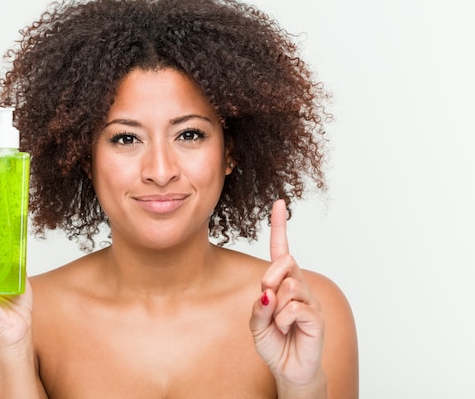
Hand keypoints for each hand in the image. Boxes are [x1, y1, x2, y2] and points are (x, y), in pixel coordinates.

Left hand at [249, 199, 324, 390]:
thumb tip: (268, 291)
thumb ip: (259, 305)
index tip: (278, 203)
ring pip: (289, 285)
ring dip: (275, 306)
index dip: (279, 227)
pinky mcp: (316, 316)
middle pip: (285, 261)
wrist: (289, 369)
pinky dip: (282, 319)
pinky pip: (294, 307)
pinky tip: (285, 329)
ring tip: (278, 323)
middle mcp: (299, 286)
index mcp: (283, 283)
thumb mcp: (256, 323)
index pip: (282, 250)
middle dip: (270, 277)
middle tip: (267, 298)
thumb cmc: (274, 342)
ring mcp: (309, 300)